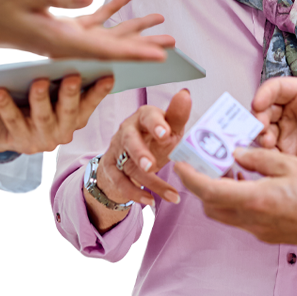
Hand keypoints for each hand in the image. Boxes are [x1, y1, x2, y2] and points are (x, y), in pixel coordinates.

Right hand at [0, 0, 174, 60]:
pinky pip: (91, 21)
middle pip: (113, 48)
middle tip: (174, 45)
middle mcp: (67, 44)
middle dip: (143, 45)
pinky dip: (110, 10)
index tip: (159, 57)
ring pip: (106, 35)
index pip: (106, 50)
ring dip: (132, 28)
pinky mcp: (59, 28)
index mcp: (62, 41)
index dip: (134, 53)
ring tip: (160, 22)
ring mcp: (64, 37)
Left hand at [0, 74, 113, 155]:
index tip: (108, 76)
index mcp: (75, 119)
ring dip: (41, 98)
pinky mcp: (19, 140)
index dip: (100, 91)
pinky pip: (12, 120)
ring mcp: (41, 138)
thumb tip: (73, 54)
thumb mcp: (55, 99)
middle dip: (70, 93)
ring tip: (38, 81)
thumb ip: (65, 85)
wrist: (7, 134)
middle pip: (68, 111)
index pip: (90, 103)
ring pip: (42, 116)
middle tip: (72, 76)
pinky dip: (5, 105)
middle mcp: (63, 130)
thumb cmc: (35, 108)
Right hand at [85, 91, 192, 231]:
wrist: (129, 159)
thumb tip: (185, 94)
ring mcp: (117, 151)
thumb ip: (177, 115)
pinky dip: (135, 193)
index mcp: (143, 117)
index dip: (156, 124)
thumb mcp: (168, 128)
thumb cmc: (153, 139)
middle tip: (151, 164)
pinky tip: (151, 201)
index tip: (166, 134)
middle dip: (140, 152)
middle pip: (130, 140)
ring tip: (168, 193)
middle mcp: (127, 131)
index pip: (147, 116)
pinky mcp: (111, 169)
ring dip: (149, 180)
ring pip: (128, 165)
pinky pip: (120, 182)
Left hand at [173, 146, 296, 246]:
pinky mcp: (269, 235)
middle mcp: (252, 220)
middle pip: (211, 207)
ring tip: (232, 172)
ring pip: (226, 215)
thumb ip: (257, 157)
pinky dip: (237, 203)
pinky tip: (251, 186)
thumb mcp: (288, 163)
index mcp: (254, 199)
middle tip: (207, 165)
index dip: (190, 178)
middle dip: (202, 187)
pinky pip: (243, 220)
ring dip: (220, 196)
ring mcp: (259, 231)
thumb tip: (236, 154)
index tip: (179, 165)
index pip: (208, 191)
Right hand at [251, 76, 296, 175]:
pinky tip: (271, 155)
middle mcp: (287, 112)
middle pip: (263, 110)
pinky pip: (270, 153)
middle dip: (258, 116)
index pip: (275, 89)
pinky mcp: (288, 153)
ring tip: (268, 142)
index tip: (259, 103)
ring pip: (262, 131)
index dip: (264, 94)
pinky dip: (265, 154)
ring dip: (259, 135)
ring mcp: (286, 133)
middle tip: (261, 126)